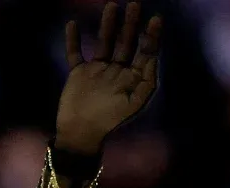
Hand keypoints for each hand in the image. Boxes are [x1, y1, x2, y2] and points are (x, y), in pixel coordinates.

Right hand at [55, 2, 161, 154]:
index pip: (144, 53)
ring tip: (111, 5)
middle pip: (126, 43)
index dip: (151, 36)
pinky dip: (73, 39)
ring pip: (104, 42)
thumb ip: (146, 80)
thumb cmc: (110, 120)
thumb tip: (153, 57)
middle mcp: (117, 71)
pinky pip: (76, 53)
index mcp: (133, 78)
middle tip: (134, 4)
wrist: (81, 132)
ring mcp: (98, 70)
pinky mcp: (79, 73)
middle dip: (131, 24)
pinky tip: (72, 23)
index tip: (156, 19)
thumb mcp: (134, 102)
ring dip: (108, 24)